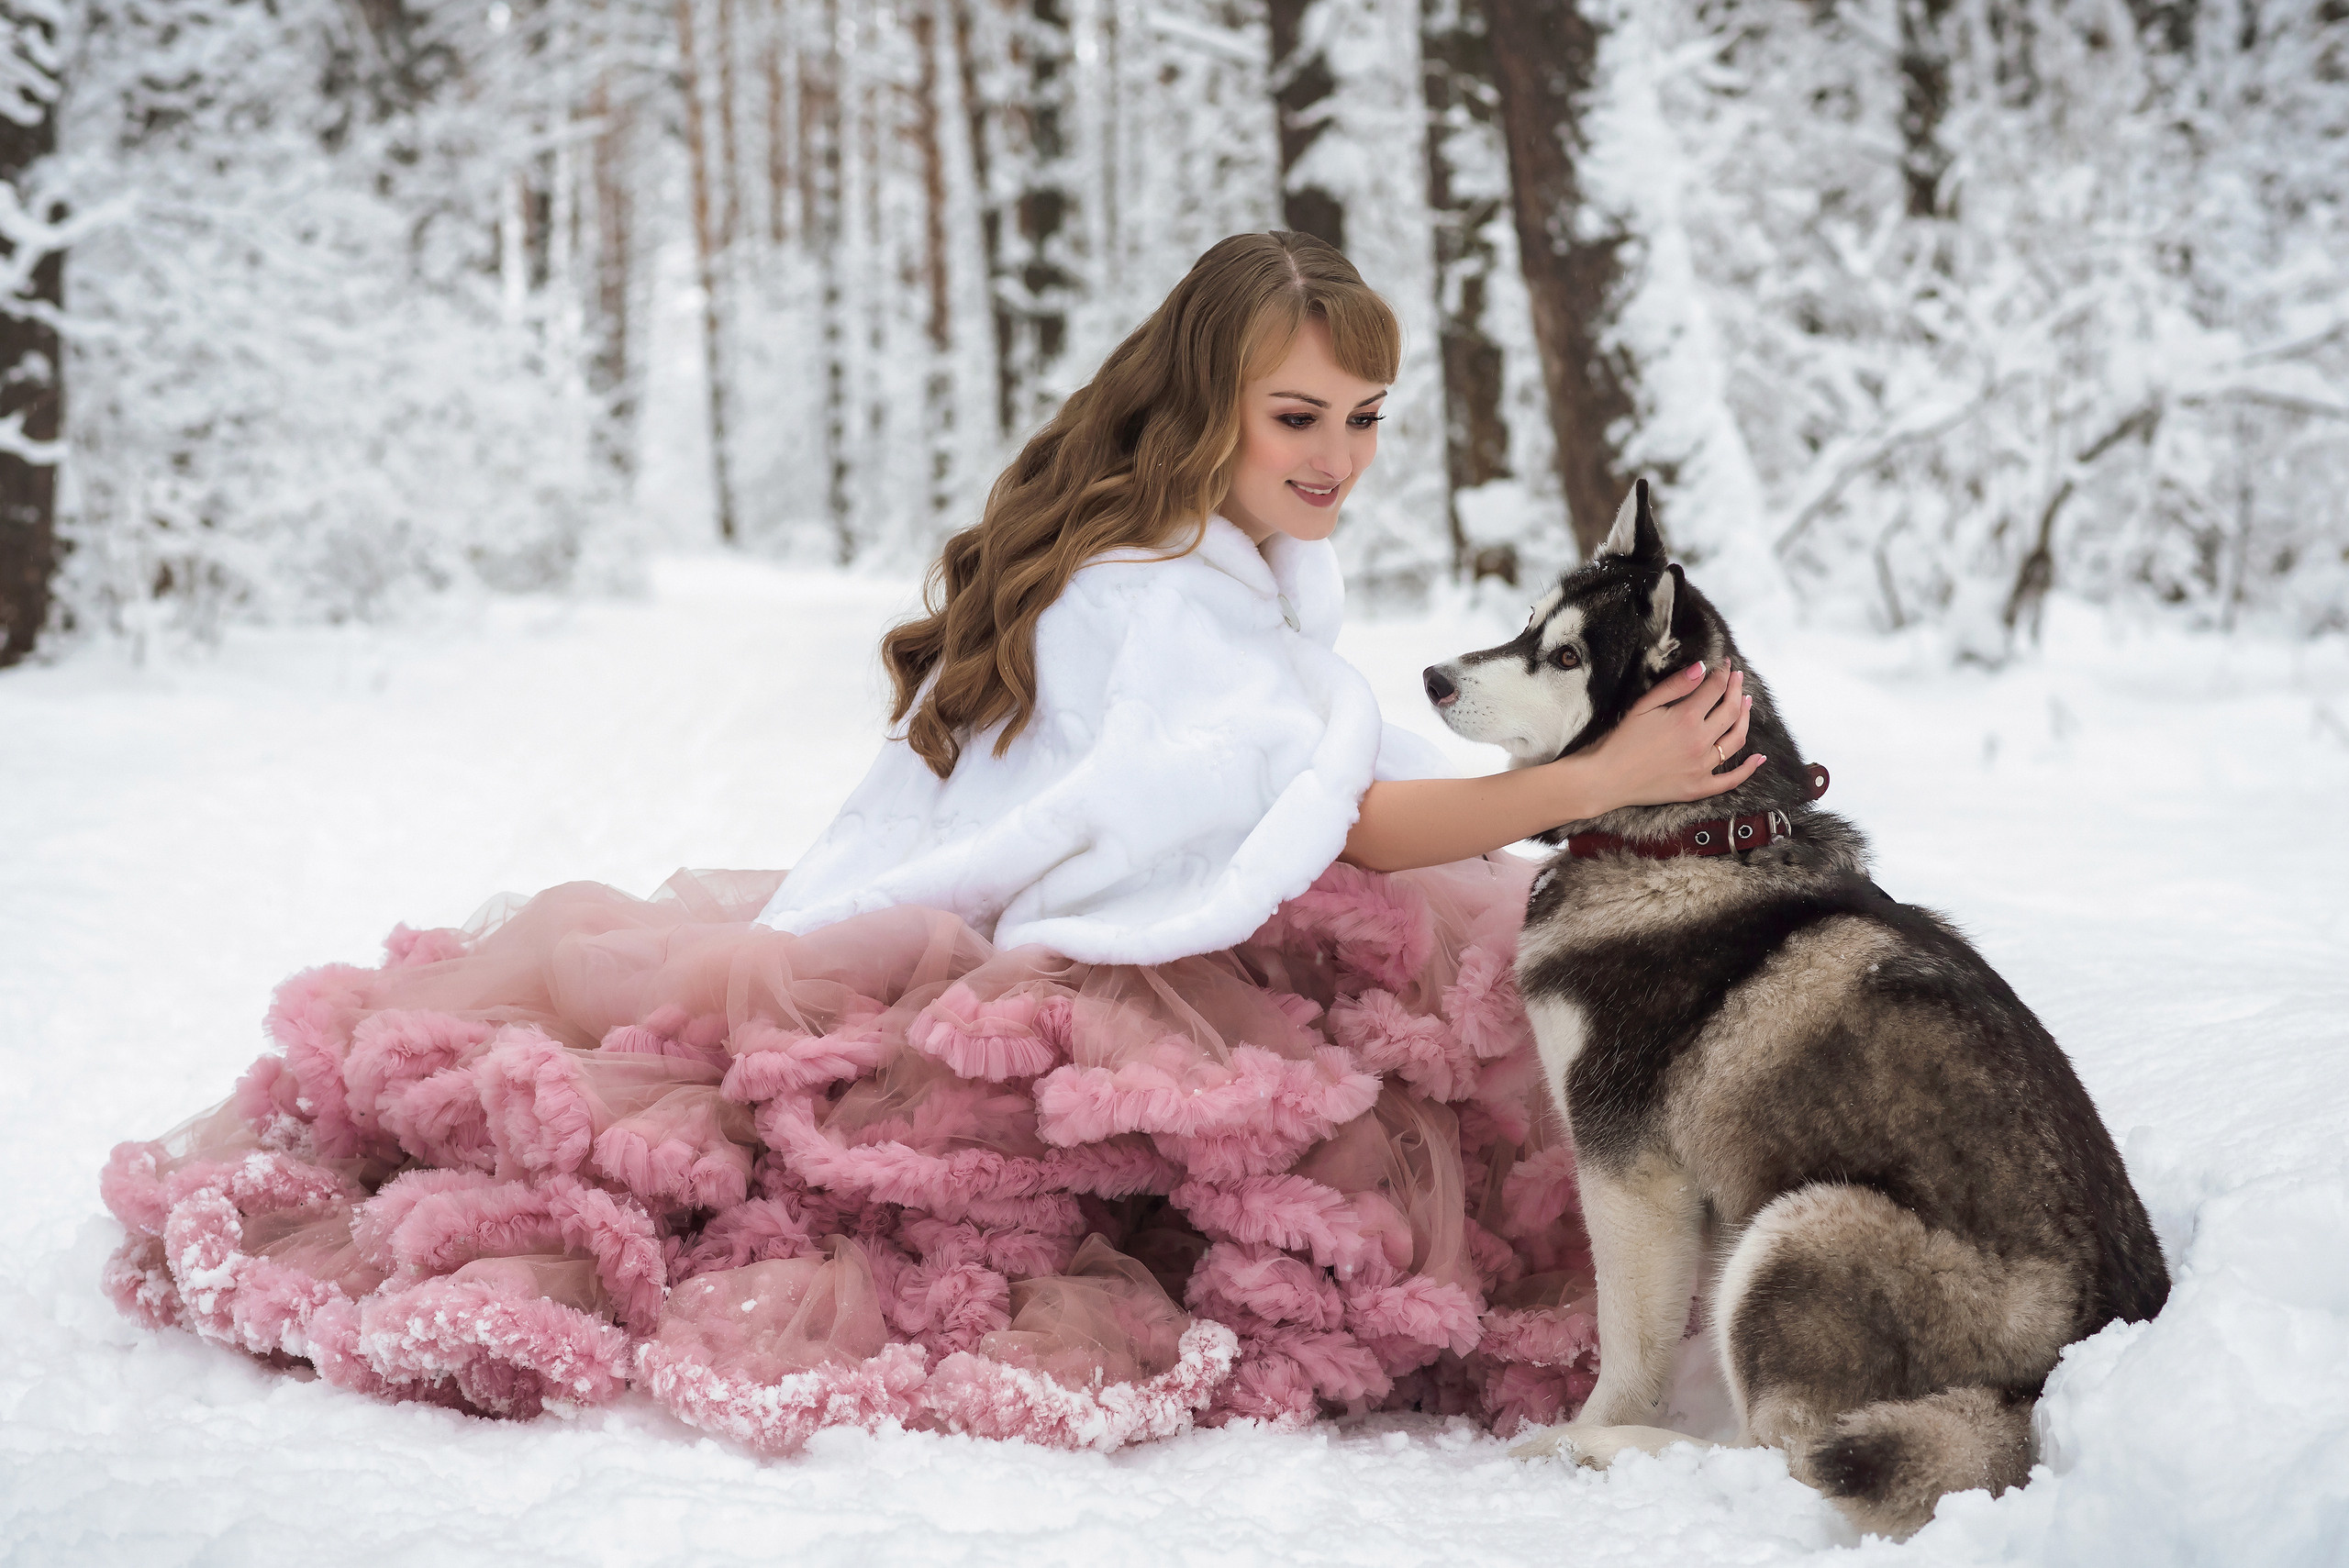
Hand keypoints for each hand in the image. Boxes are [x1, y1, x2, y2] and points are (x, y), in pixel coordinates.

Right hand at [1573, 661, 1762, 810]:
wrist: (1608, 778)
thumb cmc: (1621, 740)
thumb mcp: (1643, 706)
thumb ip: (1675, 686)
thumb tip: (1702, 668)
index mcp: (1686, 718)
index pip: (1715, 689)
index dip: (1722, 674)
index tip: (1725, 665)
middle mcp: (1700, 741)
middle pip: (1731, 710)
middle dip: (1736, 690)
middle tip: (1737, 679)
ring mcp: (1703, 767)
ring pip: (1737, 739)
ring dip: (1746, 719)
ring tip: (1746, 704)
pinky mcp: (1700, 787)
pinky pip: (1732, 779)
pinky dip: (1749, 769)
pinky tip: (1760, 758)